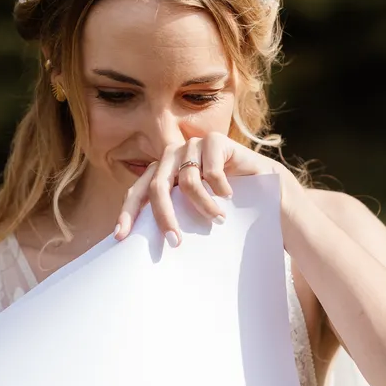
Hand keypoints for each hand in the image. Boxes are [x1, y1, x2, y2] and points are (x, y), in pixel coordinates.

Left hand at [114, 133, 298, 244]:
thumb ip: (170, 216)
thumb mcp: (191, 213)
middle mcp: (171, 156)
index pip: (137, 191)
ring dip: (204, 206)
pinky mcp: (214, 140)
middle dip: (165, 217)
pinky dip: (220, 189)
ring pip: (188, 181)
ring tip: (218, 219)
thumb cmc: (223, 204)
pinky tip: (230, 194)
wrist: (263, 187)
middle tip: (175, 242)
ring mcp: (192, 145)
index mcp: (160, 172)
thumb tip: (141, 245)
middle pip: (158, 187)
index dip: (128, 213)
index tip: (121, 237)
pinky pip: (211, 171)